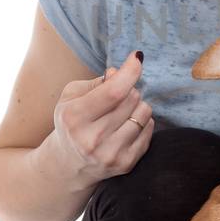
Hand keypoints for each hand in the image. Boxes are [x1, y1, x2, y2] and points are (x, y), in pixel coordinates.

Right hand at [51, 50, 154, 181]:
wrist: (70, 163)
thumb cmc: (72, 122)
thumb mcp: (72, 96)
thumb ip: (96, 82)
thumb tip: (119, 72)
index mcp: (74, 118)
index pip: (113, 92)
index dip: (130, 71)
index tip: (137, 57)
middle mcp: (92, 139)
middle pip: (132, 98)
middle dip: (128, 89)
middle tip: (117, 96)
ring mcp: (110, 154)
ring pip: (144, 113)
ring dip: (137, 106)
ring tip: (121, 112)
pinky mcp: (126, 164)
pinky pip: (149, 129)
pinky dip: (142, 122)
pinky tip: (126, 126)